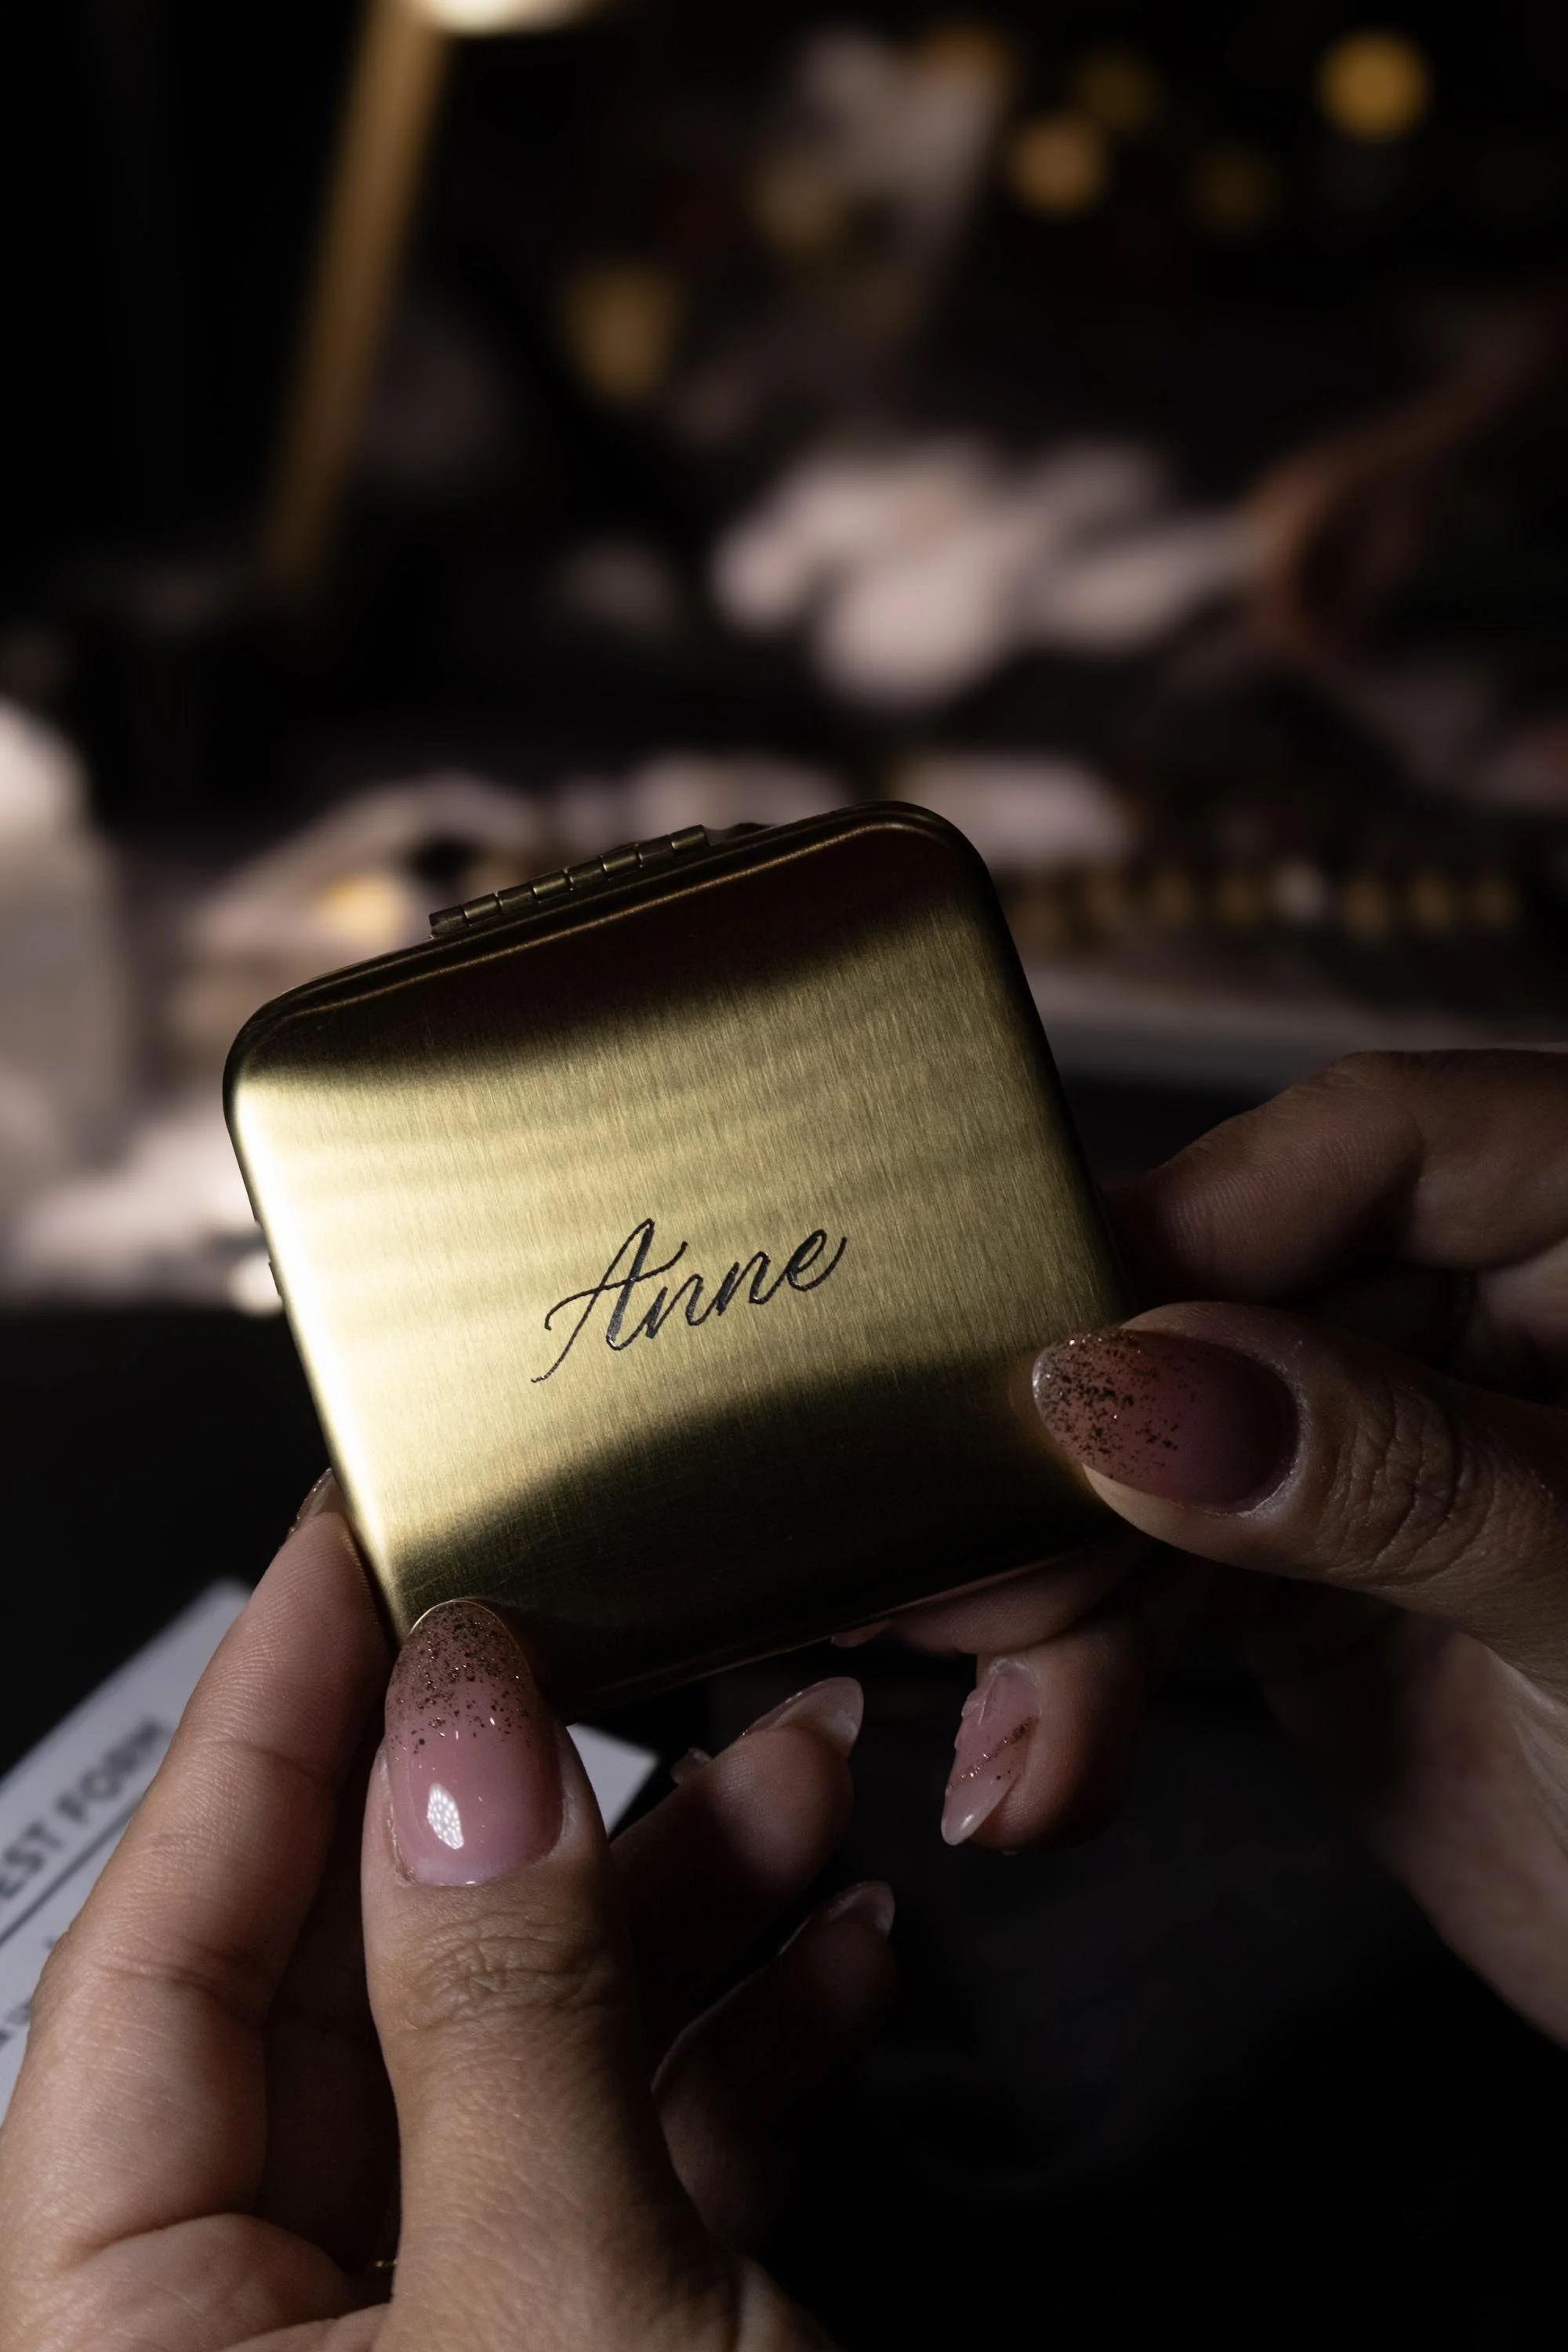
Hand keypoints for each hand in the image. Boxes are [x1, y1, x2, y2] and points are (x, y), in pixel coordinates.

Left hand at [0, 1491, 890, 2350]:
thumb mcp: (560, 2309)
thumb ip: (501, 2004)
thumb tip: (468, 1727)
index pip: (151, 1963)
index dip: (260, 1727)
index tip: (352, 1554)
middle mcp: (272, 2344)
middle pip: (360, 1985)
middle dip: (528, 1801)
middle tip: (601, 1633)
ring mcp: (444, 2346)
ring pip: (523, 2055)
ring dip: (679, 1903)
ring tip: (794, 1773)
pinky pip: (637, 2163)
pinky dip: (742, 2051)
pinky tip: (834, 1951)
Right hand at [913, 1051, 1567, 2042]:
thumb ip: (1397, 1478)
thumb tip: (1142, 1387)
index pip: (1379, 1142)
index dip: (1198, 1222)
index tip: (1054, 1342)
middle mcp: (1490, 1316)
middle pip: (1230, 1299)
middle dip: (1091, 1447)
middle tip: (968, 1553)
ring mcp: (1390, 1451)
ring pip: (1167, 1462)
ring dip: (1063, 1600)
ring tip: (1004, 1718)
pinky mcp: (1317, 1582)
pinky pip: (1161, 1587)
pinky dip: (1084, 1678)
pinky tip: (1036, 1764)